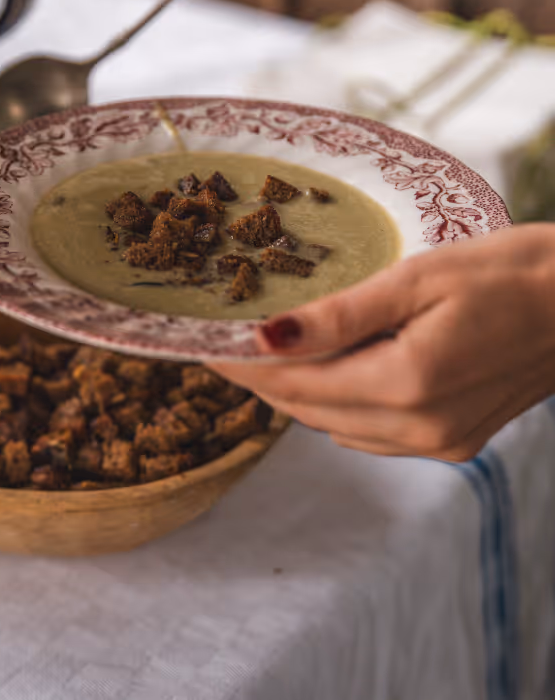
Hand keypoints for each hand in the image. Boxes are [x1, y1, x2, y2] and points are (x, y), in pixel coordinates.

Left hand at [209, 224, 554, 459]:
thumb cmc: (510, 272)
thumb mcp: (418, 277)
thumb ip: (339, 315)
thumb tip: (267, 336)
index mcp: (409, 384)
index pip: (296, 382)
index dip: (244, 364)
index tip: (204, 342)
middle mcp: (421, 428)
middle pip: (309, 410)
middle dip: (261, 379)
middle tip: (224, 344)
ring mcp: (440, 442)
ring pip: (336, 426)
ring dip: (297, 393)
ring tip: (265, 353)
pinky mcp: (454, 441)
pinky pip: (372, 433)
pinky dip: (338, 405)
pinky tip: (328, 372)